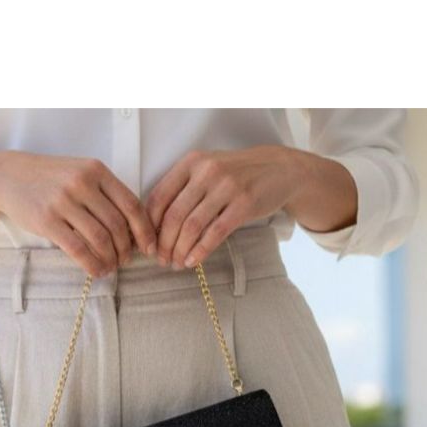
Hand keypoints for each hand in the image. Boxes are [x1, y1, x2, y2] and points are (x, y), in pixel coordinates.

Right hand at [0, 151, 155, 276]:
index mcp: (96, 170)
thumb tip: (132, 227)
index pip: (131, 204)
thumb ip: (104, 193)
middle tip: (125, 261)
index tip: (149, 247)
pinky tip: (95, 271)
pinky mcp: (47, 220)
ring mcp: (64, 201)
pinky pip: (77, 248)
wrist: (9, 176)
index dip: (144, 230)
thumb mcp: (80, 173)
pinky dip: (91, 263)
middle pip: (117, 224)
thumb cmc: (49, 179)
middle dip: (126, 249)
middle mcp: (82, 183)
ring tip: (110, 268)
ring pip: (99, 238)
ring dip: (110, 258)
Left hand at [144, 146, 309, 268]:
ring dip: (180, 250)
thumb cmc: (234, 175)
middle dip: (163, 244)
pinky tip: (193, 261)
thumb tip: (153, 228)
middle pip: (173, 216)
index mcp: (191, 163)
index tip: (148, 245)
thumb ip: (182, 191)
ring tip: (176, 264)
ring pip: (192, 227)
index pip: (158, 198)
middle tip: (161, 260)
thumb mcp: (206, 172)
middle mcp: (207, 172)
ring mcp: (227, 187)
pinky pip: (215, 233)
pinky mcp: (244, 204)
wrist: (279, 169)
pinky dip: (200, 251)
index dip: (148, 226)